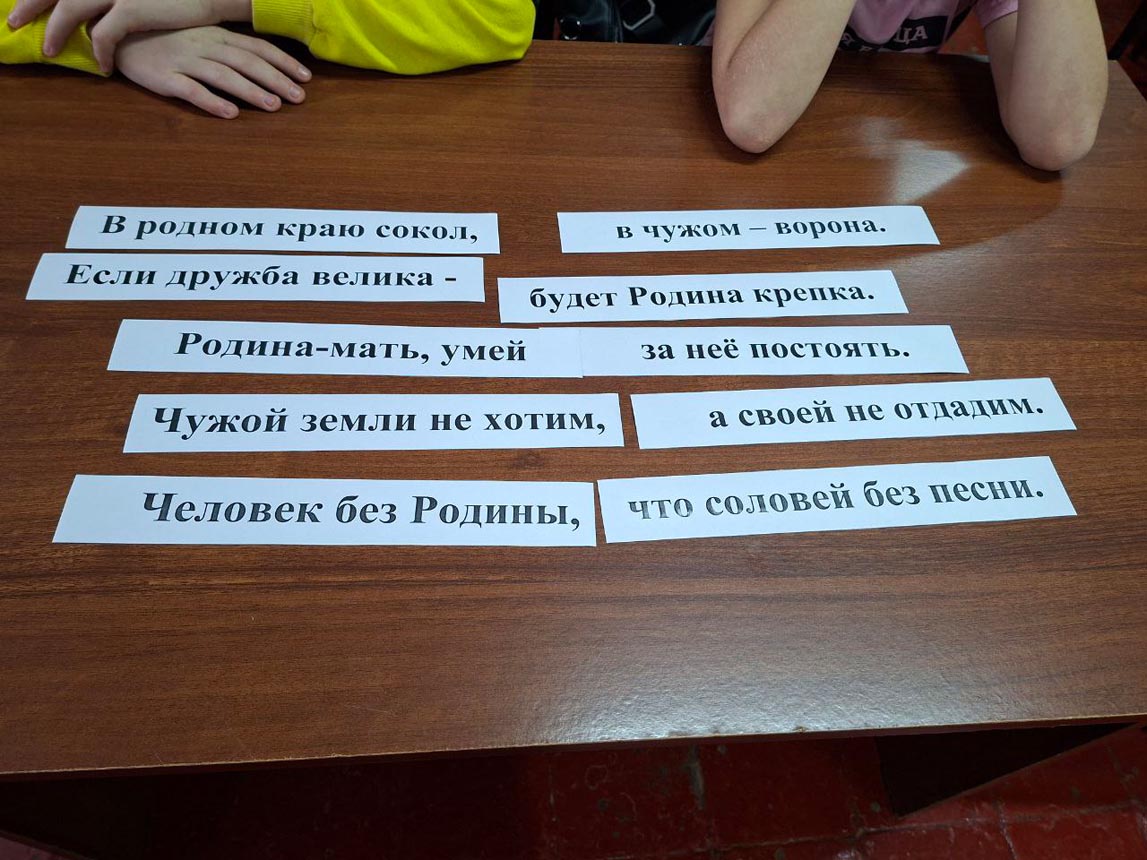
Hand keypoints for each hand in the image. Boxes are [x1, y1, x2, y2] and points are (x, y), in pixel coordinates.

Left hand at [6, 0, 249, 72]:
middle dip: (30, 6)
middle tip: (12, 22)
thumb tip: (94, 13)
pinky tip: (103, 66)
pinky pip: (104, 33)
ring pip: (70, 8)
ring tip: (47, 50)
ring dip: (55, 30)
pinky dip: (99, 50)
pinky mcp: (132, 8)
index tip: (20, 6)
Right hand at [116, 26, 309, 118]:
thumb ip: (231, 48)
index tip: (306, 78)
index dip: (283, 62)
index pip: (257, 48)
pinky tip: (230, 114)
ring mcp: (184, 60)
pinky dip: (211, 102)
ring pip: (224, 76)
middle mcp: (204, 45)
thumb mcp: (203, 36)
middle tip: (299, 98)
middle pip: (246, 62)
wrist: (120, 35)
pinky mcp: (165, 77)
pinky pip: (191, 90)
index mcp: (217, 35)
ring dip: (251, 91)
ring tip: (273, 106)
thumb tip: (266, 65)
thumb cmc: (168, 38)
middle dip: (276, 79)